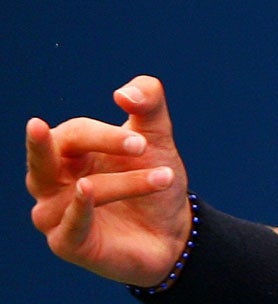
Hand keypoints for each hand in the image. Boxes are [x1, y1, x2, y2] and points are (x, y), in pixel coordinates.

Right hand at [25, 76, 190, 284]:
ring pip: (77, 190)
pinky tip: (89, 190)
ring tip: (164, 177)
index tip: (142, 141)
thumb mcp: (157, 135)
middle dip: (71, 142)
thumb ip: (147, 103)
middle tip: (45, 125)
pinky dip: (78, 208)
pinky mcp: (67, 244)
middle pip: (47, 159)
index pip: (72, 134)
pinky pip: (67, 226)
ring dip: (124, 182)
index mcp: (70, 153)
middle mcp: (53, 183)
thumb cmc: (155, 175)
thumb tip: (123, 93)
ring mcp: (56, 215)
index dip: (104, 135)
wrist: (173, 228)